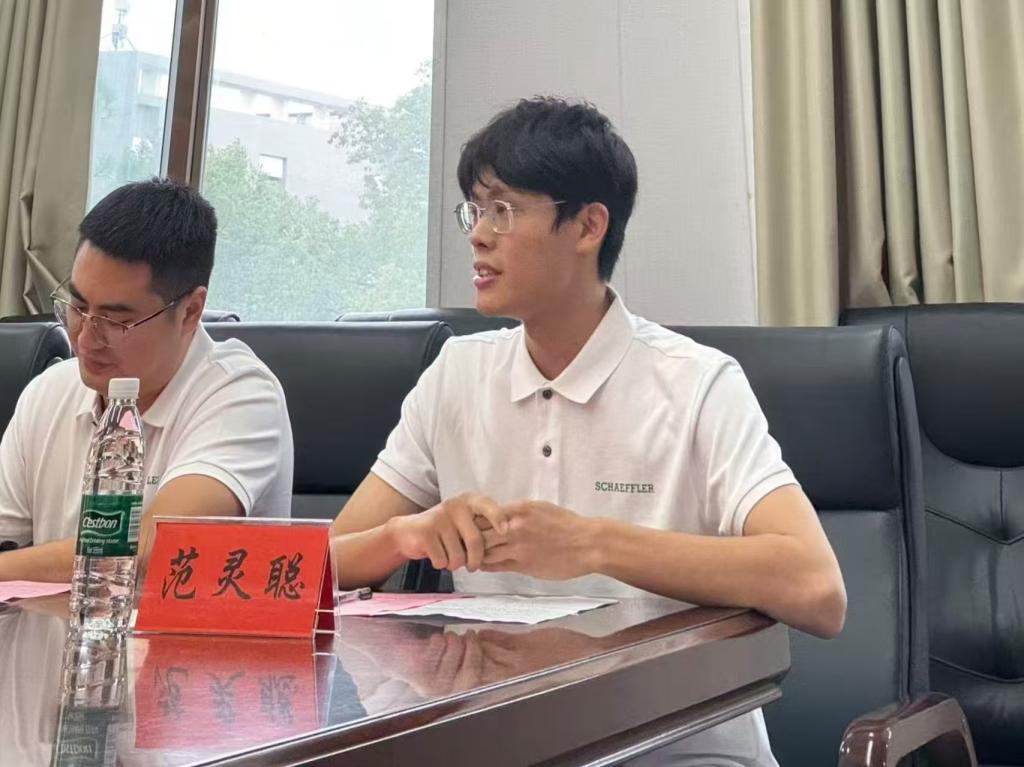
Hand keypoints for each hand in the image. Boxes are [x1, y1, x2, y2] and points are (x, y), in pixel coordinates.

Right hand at [388, 493, 508, 571]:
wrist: (408, 532)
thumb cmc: (445, 531)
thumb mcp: (466, 522)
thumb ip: (483, 527)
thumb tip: (506, 540)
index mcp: (469, 501)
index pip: (488, 506)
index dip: (498, 518)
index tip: (505, 531)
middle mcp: (455, 505)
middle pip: (476, 541)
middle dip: (476, 560)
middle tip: (472, 566)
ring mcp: (439, 517)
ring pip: (458, 556)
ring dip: (455, 565)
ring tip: (450, 557)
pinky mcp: (426, 532)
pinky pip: (442, 560)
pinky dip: (441, 565)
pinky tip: (436, 556)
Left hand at [480, 501, 597, 579]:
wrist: (587, 544)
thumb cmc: (567, 526)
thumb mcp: (541, 509)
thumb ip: (518, 513)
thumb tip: (500, 518)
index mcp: (519, 510)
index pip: (484, 514)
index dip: (474, 521)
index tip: (469, 525)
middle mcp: (515, 527)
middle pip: (478, 533)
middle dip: (469, 539)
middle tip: (464, 543)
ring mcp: (518, 547)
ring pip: (484, 552)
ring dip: (475, 555)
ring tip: (470, 556)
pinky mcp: (523, 565)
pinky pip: (496, 566)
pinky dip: (486, 566)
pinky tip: (482, 565)